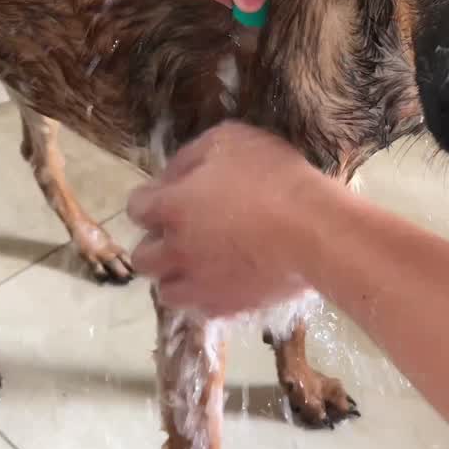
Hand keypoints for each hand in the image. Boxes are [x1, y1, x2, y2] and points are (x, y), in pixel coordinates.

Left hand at [126, 121, 336, 315]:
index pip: (136, 208)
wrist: (312, 231)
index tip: (172, 195)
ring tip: (200, 264)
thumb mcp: (230, 140)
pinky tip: (225, 281)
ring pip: (165, 290)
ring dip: (176, 276)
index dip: (151, 200)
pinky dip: (206, 295)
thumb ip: (193, 155)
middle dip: (157, 243)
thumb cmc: (273, 178)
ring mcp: (198, 284)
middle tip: (183, 233)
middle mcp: (174, 250)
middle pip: (142, 256)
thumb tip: (175, 173)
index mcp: (170, 207)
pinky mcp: (225, 307)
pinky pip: (201, 308)